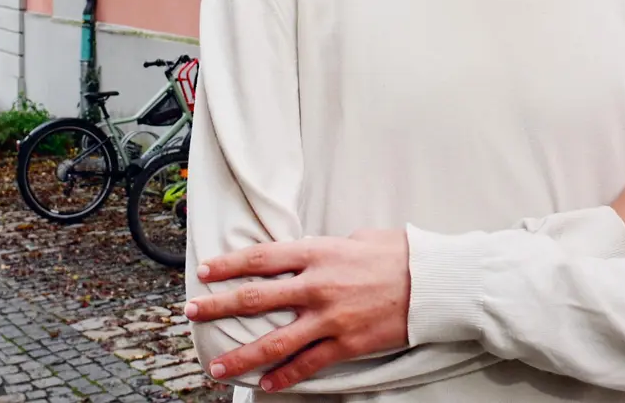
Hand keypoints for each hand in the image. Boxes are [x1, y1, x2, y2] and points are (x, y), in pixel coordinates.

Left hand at [184, 228, 409, 391]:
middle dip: (217, 306)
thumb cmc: (397, 254)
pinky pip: (308, 364)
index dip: (228, 265)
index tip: (204, 272)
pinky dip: (284, 377)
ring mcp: (329, 318)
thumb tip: (306, 256)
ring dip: (241, 355)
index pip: (260, 258)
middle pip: (255, 298)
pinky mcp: (346, 344)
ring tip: (216, 366)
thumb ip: (324, 249)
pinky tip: (266, 385)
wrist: (433, 283)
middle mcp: (316, 285)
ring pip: (275, 342)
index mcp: (317, 253)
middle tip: (191, 313)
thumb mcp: (354, 239)